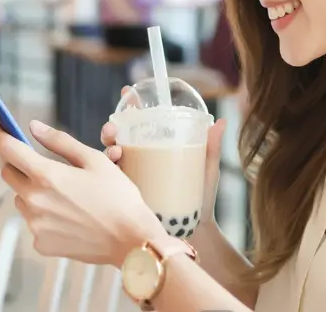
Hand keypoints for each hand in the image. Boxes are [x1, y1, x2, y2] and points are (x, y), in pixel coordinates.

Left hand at [0, 117, 166, 265]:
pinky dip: (44, 214)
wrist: (130, 239)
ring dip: (32, 190)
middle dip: (15, 161)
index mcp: (47, 176)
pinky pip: (34, 221)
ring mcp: (35, 225)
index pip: (8, 148)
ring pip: (21, 199)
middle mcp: (34, 201)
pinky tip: (70, 215)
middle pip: (9, 173)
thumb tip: (33, 127)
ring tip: (65, 193)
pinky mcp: (41, 243)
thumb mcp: (94, 160)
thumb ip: (60, 142)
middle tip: (33, 157)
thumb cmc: (118, 196)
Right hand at [101, 88, 226, 224]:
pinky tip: (111, 168)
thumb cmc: (202, 196)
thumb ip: (212, 147)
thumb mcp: (207, 168)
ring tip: (116, 151)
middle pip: (119, 136)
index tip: (127, 93)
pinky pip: (109, 181)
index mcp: (156, 148)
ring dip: (107, 148)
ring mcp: (131, 177)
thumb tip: (220, 122)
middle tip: (113, 130)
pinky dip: (105, 172)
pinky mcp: (126, 195)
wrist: (197, 232)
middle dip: (111, 128)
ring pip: (110, 155)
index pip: (140, 122)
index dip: (131, 106)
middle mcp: (140, 159)